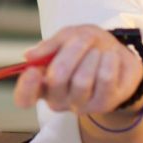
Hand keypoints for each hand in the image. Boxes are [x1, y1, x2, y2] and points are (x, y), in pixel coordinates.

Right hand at [12, 25, 142, 116]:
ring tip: (98, 50)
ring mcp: (80, 105)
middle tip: (82, 39)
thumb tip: (29, 56)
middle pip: (57, 80)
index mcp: (42, 84)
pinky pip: (104, 79)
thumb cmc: (87, 47)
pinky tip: (110, 57)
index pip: (25, 97)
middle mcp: (58, 99)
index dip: (26, 87)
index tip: (33, 71)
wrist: (117, 56)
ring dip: (92, 56)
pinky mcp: (103, 105)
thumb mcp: (68, 37)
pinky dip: (108, 61)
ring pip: (82, 80)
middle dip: (71, 52)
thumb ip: (51, 46)